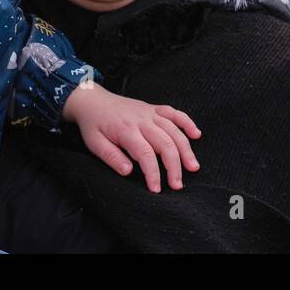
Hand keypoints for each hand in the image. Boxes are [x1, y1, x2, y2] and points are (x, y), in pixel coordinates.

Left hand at [62, 85, 200, 192]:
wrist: (93, 100)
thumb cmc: (94, 125)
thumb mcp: (94, 143)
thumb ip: (111, 156)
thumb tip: (128, 171)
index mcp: (126, 130)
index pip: (145, 153)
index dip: (153, 173)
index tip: (156, 189)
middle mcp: (142, 120)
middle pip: (165, 143)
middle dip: (174, 166)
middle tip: (177, 185)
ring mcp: (150, 113)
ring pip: (174, 130)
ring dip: (185, 149)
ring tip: (193, 167)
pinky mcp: (154, 109)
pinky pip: (174, 113)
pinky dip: (187, 122)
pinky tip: (196, 134)